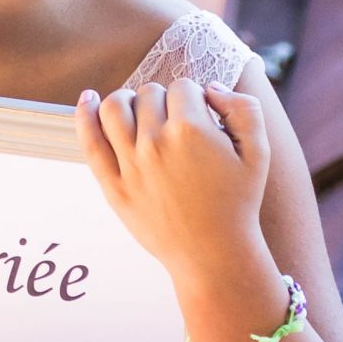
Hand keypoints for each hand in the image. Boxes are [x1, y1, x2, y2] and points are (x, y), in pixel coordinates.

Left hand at [74, 76, 268, 280]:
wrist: (213, 254)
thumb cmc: (238, 203)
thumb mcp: (258, 152)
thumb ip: (243, 108)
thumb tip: (210, 87)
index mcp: (191, 130)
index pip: (182, 87)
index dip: (194, 98)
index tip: (199, 117)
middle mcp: (156, 142)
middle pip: (148, 94)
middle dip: (163, 100)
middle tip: (175, 123)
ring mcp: (130, 164)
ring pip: (114, 106)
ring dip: (126, 100)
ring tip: (137, 110)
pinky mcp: (113, 185)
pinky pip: (90, 141)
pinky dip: (84, 114)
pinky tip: (87, 99)